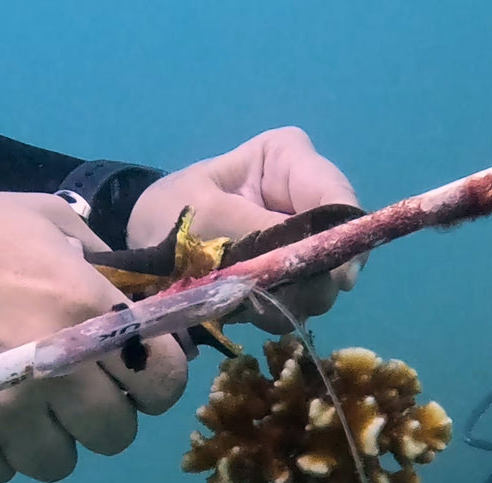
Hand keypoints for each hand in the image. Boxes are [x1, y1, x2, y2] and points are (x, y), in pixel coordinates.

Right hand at [0, 190, 187, 482]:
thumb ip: (106, 263)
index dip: (156, 380)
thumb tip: (147, 302)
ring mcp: (6, 412)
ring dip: (49, 438)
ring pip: (60, 463)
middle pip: (118, 435)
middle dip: (102, 414)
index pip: (166, 381)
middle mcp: (59, 372)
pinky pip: (2, 472)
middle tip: (74, 389)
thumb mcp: (45, 222)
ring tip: (22, 402)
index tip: (135, 373)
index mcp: (88, 314)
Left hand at [126, 127, 362, 333]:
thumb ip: (261, 235)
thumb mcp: (209, 215)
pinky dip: (272, 312)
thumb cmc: (171, 211)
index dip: (347, 239)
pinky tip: (242, 306)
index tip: (338, 279)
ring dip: (286, 300)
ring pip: (322, 283)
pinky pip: (300, 304)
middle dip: (309, 279)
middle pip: (338, 247)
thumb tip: (313, 264)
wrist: (144, 242)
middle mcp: (308, 199)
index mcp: (291, 161)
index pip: (340, 199)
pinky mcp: (293, 276)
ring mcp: (304, 243)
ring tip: (242, 299)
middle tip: (270, 296)